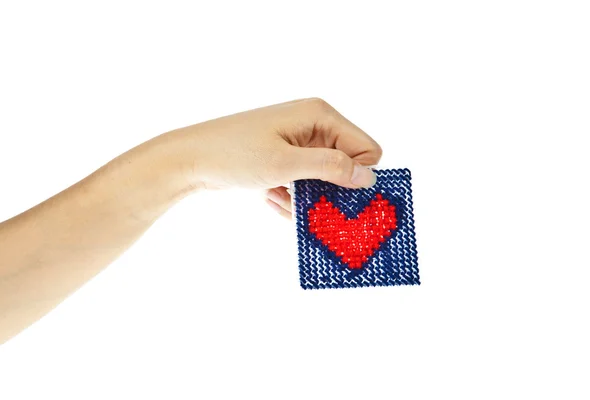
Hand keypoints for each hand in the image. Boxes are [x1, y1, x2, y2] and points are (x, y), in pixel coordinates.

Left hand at [170, 98, 382, 217]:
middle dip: (329, 190)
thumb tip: (368, 177)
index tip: (339, 198)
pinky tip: (268, 195)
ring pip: (322, 179)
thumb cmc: (234, 154)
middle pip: (344, 165)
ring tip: (277, 196)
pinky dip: (290, 195)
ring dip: (306, 196)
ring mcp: (298, 141)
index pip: (366, 149)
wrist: (189, 159)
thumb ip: (330, 168)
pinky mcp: (284, 157)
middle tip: (306, 204)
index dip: (357, 176)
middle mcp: (313, 124)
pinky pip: (303, 182)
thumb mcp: (285, 164)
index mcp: (319, 115)